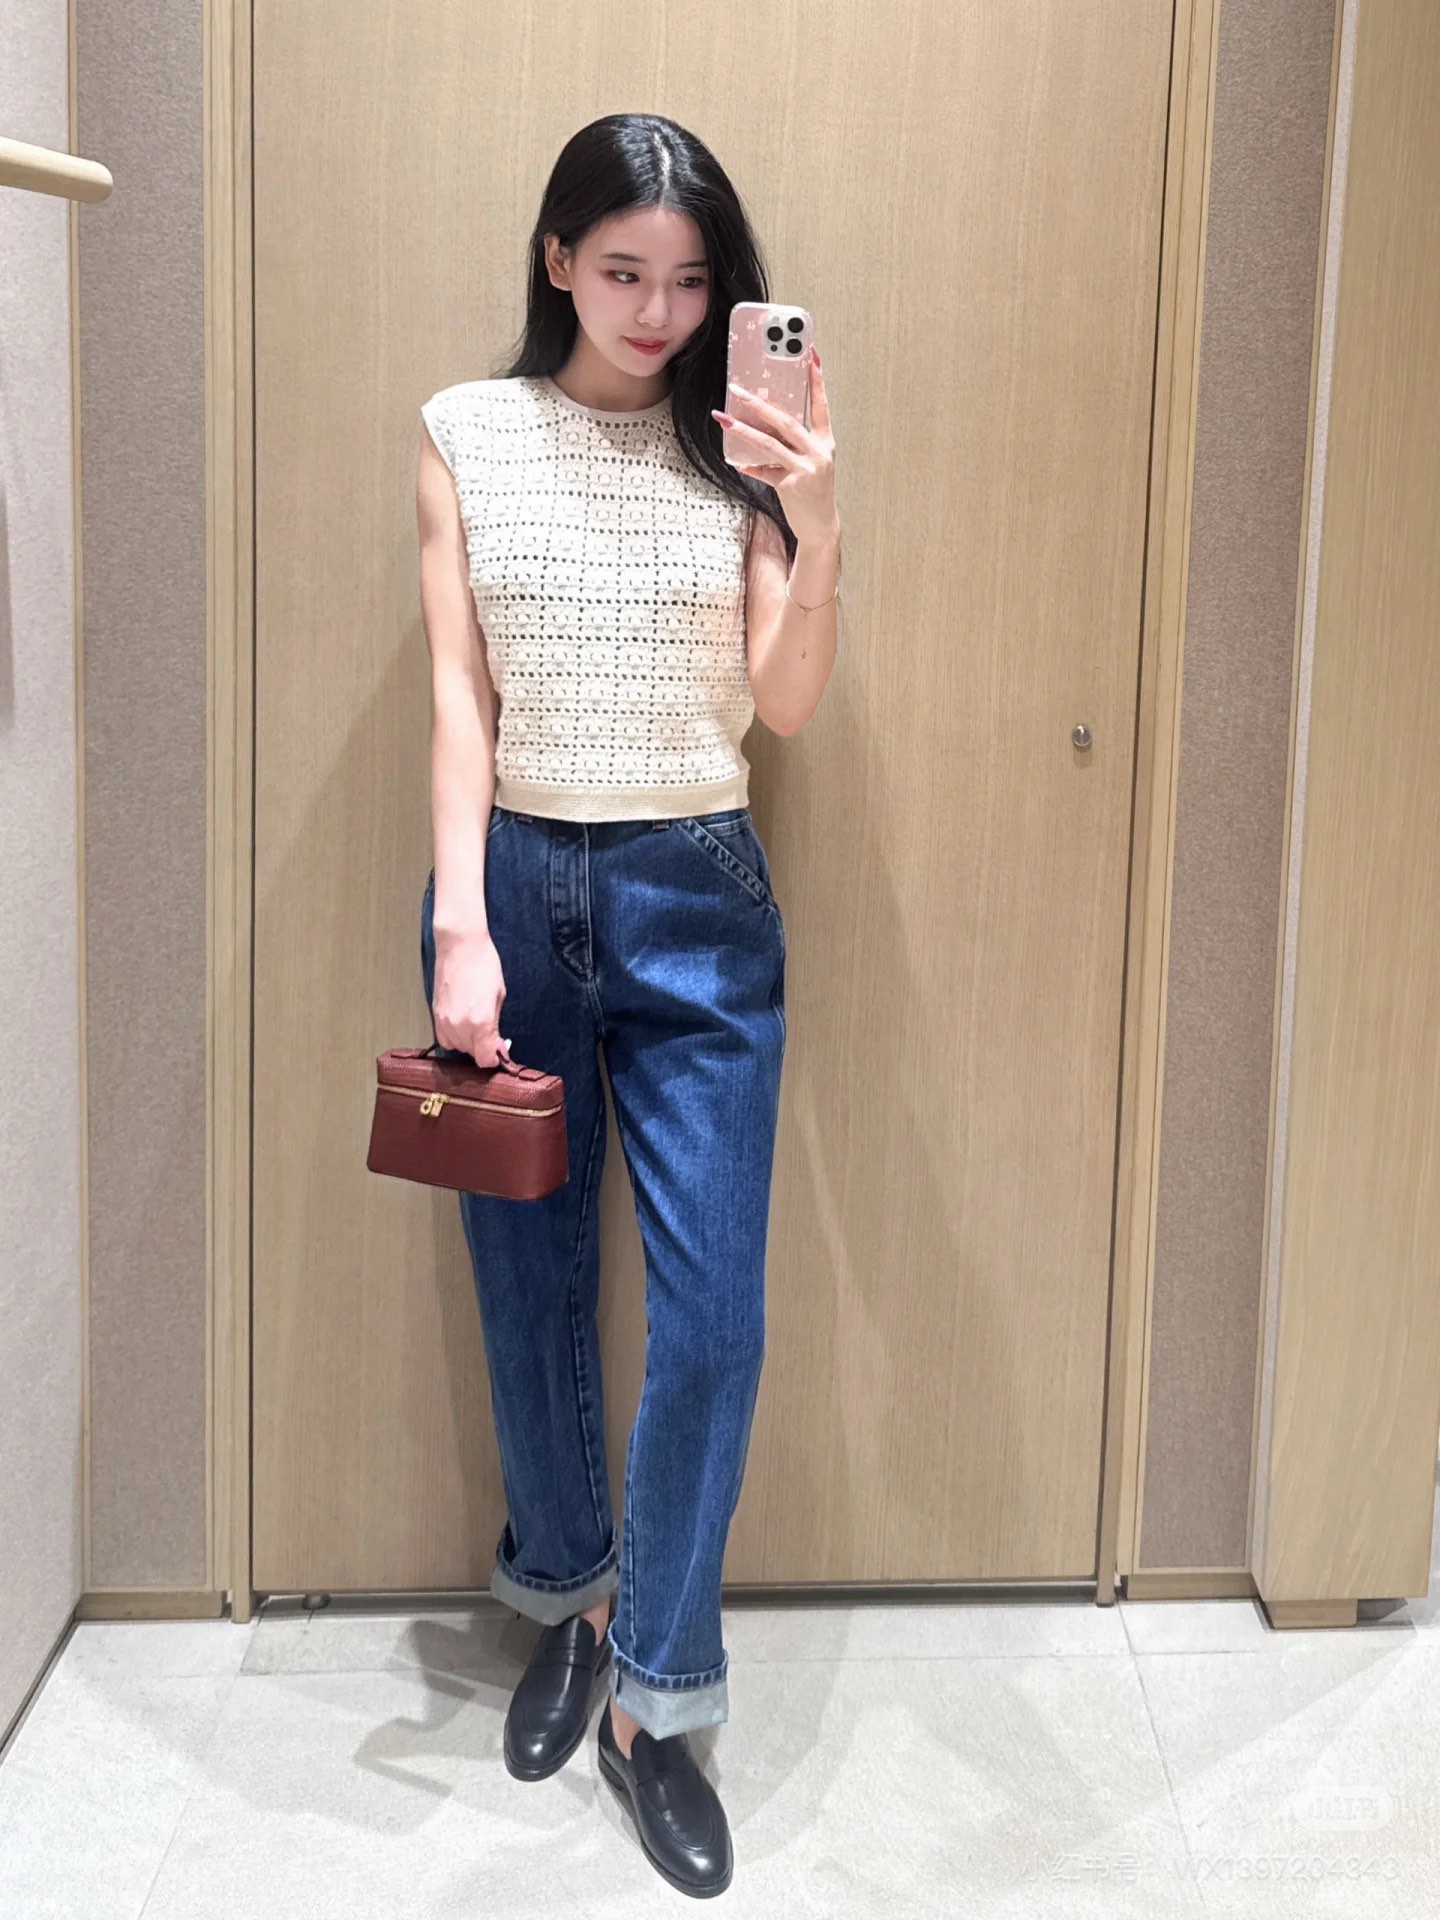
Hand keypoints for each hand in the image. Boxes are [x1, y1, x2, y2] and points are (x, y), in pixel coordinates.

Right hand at [433, 926, 511, 1066]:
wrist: (459, 946)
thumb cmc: (484, 965)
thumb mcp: (499, 996)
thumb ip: (496, 1024)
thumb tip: (497, 1044)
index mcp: (481, 1022)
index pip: (485, 1059)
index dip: (494, 1058)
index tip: (499, 1050)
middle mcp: (460, 1026)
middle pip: (472, 1054)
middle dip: (483, 1047)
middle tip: (490, 1032)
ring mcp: (444, 1021)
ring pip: (457, 1047)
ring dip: (468, 1042)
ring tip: (475, 1023)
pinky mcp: (435, 1014)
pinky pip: (444, 1038)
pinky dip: (454, 1036)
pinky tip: (461, 1023)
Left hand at [712, 345, 837, 546]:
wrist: (820, 527)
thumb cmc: (813, 492)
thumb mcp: (810, 464)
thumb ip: (793, 445)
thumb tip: (763, 427)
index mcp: (825, 443)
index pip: (821, 405)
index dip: (816, 380)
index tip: (809, 355)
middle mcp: (818, 453)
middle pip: (787, 421)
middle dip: (761, 404)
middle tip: (740, 389)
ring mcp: (806, 469)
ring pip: (770, 443)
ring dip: (744, 430)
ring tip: (725, 418)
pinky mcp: (791, 485)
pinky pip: (764, 471)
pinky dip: (749, 466)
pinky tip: (735, 462)